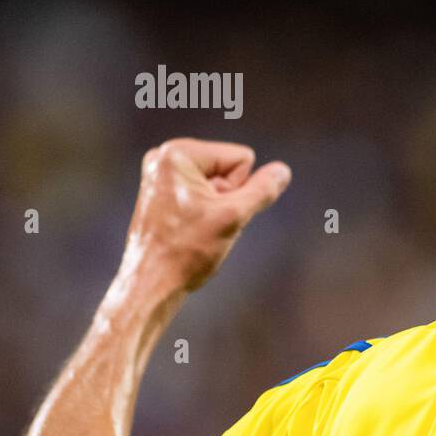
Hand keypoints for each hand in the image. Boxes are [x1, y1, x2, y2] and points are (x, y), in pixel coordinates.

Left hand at [120, 138, 291, 292]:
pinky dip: (204, 210)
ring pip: (218, 182)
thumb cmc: (187, 250)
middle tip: (204, 222)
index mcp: (179, 153)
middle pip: (229, 168)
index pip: (242, 159)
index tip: (213, 212)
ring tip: (195, 227)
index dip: (238, 190)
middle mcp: (165, 155)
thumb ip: (263, 190)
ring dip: (217, 206)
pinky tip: (189, 228)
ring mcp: (161, 173)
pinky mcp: (160, 190)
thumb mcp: (235, 216)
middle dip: (228, 197)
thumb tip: (282, 171)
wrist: (152, 283)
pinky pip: (202, 191)